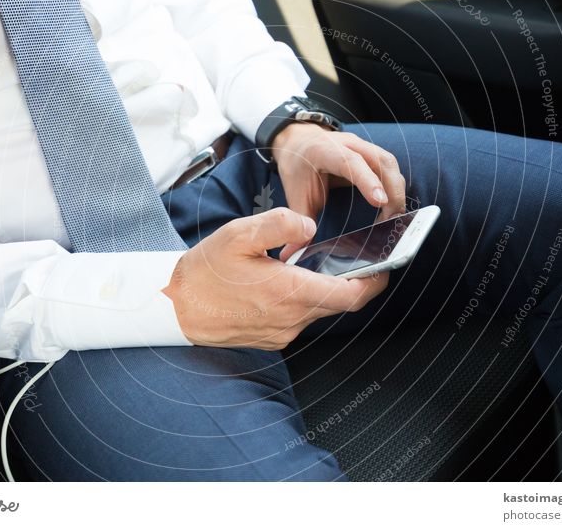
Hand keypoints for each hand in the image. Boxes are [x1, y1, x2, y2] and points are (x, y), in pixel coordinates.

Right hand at [162, 207, 387, 349]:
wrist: (176, 308)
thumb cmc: (206, 270)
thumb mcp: (240, 234)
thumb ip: (281, 223)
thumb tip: (310, 227)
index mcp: (290, 292)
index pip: (351, 295)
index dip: (375, 282)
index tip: (386, 266)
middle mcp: (291, 319)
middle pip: (339, 304)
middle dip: (354, 283)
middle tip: (361, 261)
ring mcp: (283, 333)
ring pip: (319, 310)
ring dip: (324, 290)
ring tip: (319, 265)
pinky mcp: (273, 338)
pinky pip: (300, 318)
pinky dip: (304, 300)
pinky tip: (288, 282)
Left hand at [272, 122, 406, 260]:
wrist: (299, 142)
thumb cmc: (298, 168)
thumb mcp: (296, 194)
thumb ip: (300, 221)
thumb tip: (292, 253)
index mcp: (325, 151)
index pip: (351, 163)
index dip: (367, 181)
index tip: (379, 202)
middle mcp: (348, 144)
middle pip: (379, 162)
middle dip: (391, 191)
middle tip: (391, 220)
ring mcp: (361, 145)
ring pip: (388, 163)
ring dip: (396, 189)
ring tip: (393, 217)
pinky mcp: (370, 152)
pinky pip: (389, 166)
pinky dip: (395, 185)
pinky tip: (392, 206)